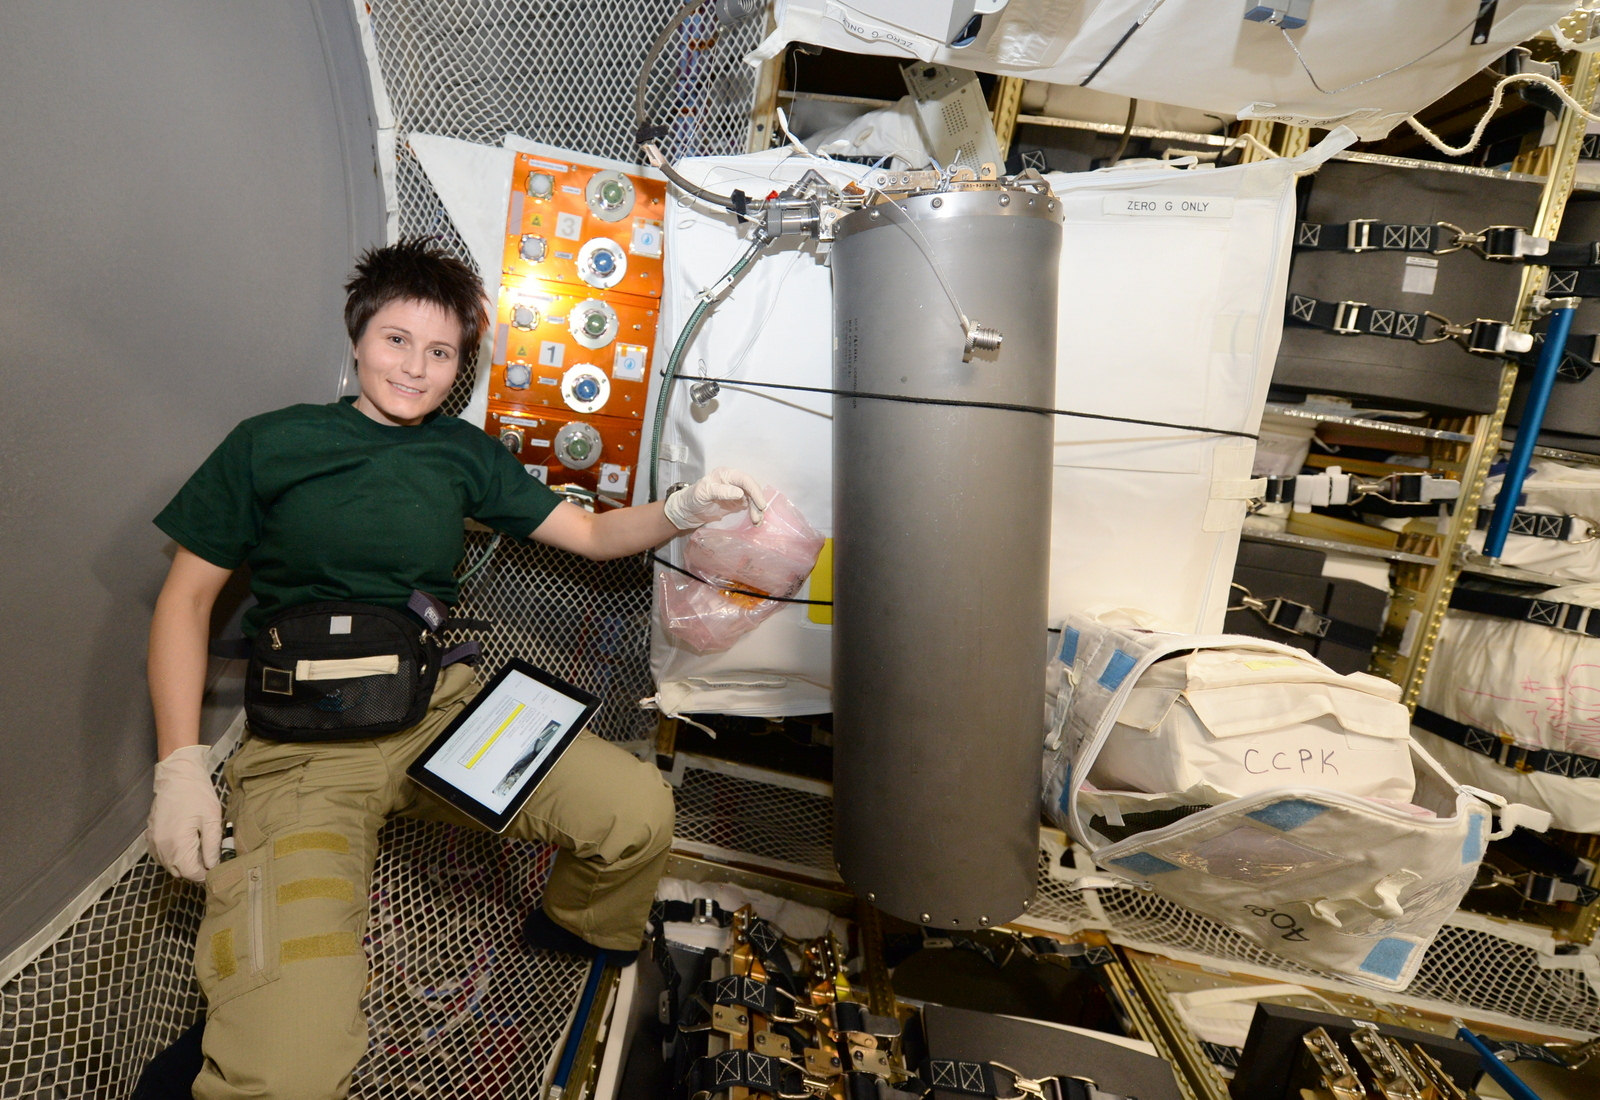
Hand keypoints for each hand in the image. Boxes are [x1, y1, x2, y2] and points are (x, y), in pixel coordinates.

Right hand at [148, 744, 222, 881]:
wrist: (176, 776)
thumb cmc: (197, 795)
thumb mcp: (212, 819)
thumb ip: (212, 846)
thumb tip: (214, 866)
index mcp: (177, 845)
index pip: (191, 873)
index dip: (205, 874)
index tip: (216, 867)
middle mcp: (162, 847)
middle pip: (179, 871)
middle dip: (195, 869)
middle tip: (210, 856)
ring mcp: (153, 842)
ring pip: (169, 865)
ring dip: (184, 863)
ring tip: (199, 848)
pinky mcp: (150, 836)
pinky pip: (161, 855)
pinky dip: (173, 855)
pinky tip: (185, 843)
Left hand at [664, 468, 767, 529]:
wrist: (685, 512)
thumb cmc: (691, 498)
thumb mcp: (703, 493)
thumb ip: (721, 491)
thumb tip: (740, 493)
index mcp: (726, 474)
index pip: (745, 480)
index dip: (754, 491)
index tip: (761, 504)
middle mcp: (733, 482)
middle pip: (751, 489)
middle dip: (758, 502)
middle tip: (758, 517)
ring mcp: (735, 493)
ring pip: (752, 499)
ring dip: (757, 509)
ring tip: (757, 522)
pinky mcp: (736, 503)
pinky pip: (749, 506)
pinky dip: (754, 513)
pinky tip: (756, 521)